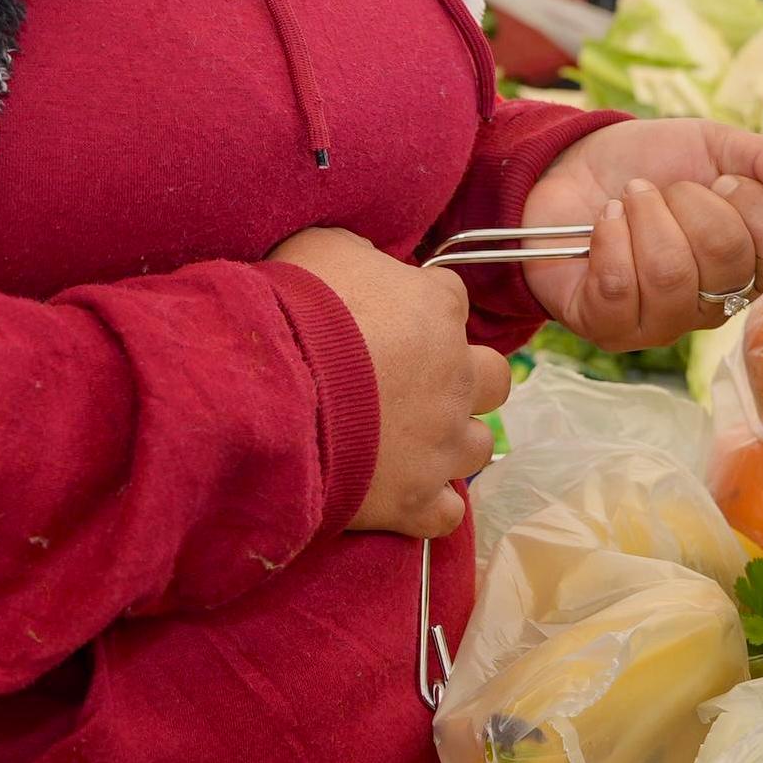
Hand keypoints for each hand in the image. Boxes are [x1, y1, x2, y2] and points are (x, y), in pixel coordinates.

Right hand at [272, 229, 502, 538]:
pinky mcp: (416, 500)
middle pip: (493, 377)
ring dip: (450, 443)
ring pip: (478, 446)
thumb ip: (358, 254)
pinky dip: (428, 507)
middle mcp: (455, 376)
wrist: (268, 394)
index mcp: (438, 310)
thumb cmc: (292, 311)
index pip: (451, 299)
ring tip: (407, 444)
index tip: (387, 320)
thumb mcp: (320, 248)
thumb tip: (363, 262)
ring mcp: (441, 443)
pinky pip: (446, 513)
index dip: (421, 309)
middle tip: (416, 384)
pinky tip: (401, 496)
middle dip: (464, 380)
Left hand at [518, 119, 762, 352]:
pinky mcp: (610, 327)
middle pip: (730, 259)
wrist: (571, 166)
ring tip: (631, 199)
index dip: (759, 207)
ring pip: (671, 275)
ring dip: (645, 215)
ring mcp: (665, 323)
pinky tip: (604, 223)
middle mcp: (718, 302)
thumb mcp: (713, 144)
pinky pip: (619, 288)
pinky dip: (609, 238)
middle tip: (667, 189)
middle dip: (691, 202)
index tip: (724, 180)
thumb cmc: (650, 163)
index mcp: (754, 261)